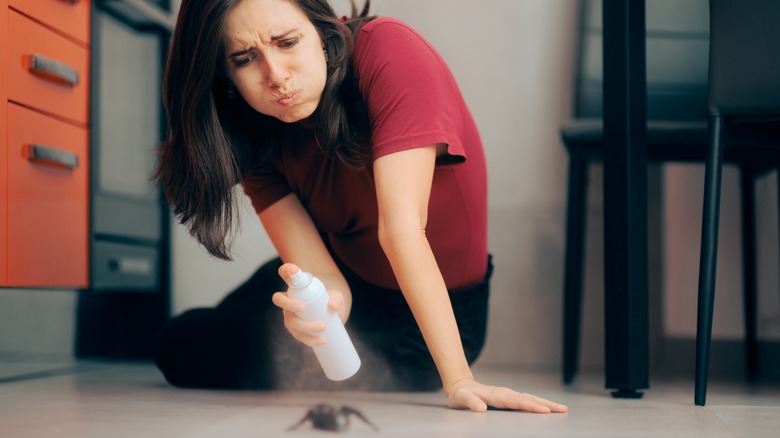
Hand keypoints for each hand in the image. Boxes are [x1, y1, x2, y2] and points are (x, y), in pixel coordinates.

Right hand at [272, 263, 345, 346]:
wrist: (333, 316)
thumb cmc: (330, 300)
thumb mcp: (336, 296)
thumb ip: (337, 298)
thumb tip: (332, 306)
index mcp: (296, 285)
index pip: (286, 273)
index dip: (287, 270)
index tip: (294, 270)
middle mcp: (288, 299)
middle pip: (279, 299)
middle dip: (289, 304)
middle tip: (303, 307)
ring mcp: (290, 315)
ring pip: (290, 321)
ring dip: (305, 326)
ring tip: (323, 327)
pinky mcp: (296, 330)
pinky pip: (298, 335)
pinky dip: (310, 339)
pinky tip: (322, 341)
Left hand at [446, 378, 567, 413]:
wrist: (460, 386)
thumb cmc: (460, 395)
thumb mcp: (461, 398)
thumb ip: (470, 402)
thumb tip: (481, 408)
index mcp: (496, 395)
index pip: (516, 401)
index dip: (531, 406)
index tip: (544, 410)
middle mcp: (505, 393)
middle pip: (528, 398)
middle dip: (546, 404)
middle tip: (562, 409)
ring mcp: (508, 395)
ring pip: (530, 398)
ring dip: (546, 403)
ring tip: (561, 409)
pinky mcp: (509, 398)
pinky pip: (526, 401)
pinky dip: (539, 403)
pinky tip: (548, 408)